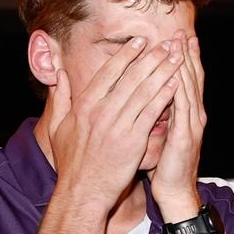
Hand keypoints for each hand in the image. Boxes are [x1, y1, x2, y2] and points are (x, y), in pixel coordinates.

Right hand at [50, 36, 180, 207]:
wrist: (83, 192)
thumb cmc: (71, 163)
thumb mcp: (57, 128)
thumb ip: (60, 98)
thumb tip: (58, 74)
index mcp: (84, 106)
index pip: (108, 72)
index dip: (126, 54)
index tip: (140, 41)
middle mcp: (101, 111)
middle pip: (131, 77)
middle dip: (151, 57)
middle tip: (167, 43)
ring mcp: (118, 125)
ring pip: (144, 91)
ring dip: (163, 71)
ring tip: (176, 57)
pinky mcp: (133, 140)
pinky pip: (152, 112)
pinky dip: (164, 96)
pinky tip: (176, 84)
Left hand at [151, 31, 207, 218]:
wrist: (176, 192)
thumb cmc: (166, 167)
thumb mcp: (162, 134)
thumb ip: (159, 114)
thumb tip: (148, 97)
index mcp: (186, 114)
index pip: (186, 80)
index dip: (183, 58)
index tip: (178, 37)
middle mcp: (194, 116)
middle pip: (191, 78)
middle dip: (186, 54)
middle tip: (182, 31)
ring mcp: (192, 126)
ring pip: (189, 88)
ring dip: (184, 65)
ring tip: (179, 45)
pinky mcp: (185, 137)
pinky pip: (182, 108)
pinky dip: (179, 89)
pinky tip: (174, 74)